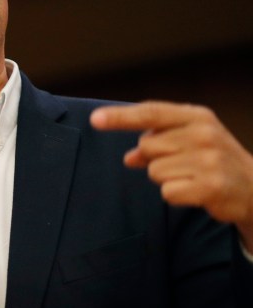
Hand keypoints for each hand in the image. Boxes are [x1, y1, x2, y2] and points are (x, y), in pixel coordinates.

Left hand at [91, 101, 252, 248]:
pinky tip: (195, 192)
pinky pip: (167, 192)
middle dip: (155, 159)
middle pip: (147, 146)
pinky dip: (175, 195)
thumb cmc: (213, 160)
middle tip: (182, 164)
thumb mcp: (189, 141)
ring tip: (192, 177)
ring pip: (154, 171)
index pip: (150, 112)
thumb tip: (129, 158)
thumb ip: (157, 142)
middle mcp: (204, 134)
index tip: (94, 120)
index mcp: (197, 116)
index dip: (120, 117)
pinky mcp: (210, 186)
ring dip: (167, 179)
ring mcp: (208, 160)